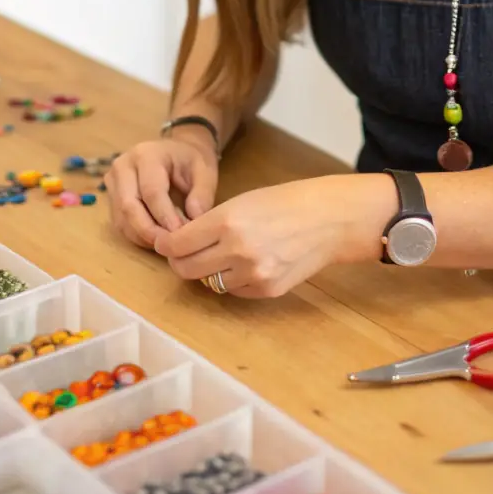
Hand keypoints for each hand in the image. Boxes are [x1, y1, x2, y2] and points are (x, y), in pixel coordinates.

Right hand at [105, 136, 218, 249]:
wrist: (177, 151)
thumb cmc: (191, 161)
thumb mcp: (205, 172)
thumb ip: (202, 195)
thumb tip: (193, 221)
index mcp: (146, 155)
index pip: (151, 191)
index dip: (165, 216)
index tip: (180, 235)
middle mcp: (123, 166)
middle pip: (129, 206)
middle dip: (150, 231)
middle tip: (171, 247)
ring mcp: (112, 182)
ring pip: (121, 219)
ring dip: (143, 236)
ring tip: (167, 244)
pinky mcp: (111, 198)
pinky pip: (120, 223)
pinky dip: (137, 236)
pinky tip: (156, 239)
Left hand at [154, 174, 389, 297]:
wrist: (327, 219)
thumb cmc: (283, 202)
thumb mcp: (241, 202)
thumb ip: (209, 224)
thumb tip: (178, 243)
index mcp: (226, 221)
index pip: (177, 244)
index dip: (166, 245)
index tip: (165, 243)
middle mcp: (237, 250)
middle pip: (186, 268)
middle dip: (179, 262)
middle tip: (182, 254)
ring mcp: (253, 274)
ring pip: (208, 283)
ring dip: (206, 272)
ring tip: (217, 257)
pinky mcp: (266, 290)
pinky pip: (234, 291)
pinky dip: (231, 280)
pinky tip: (243, 265)